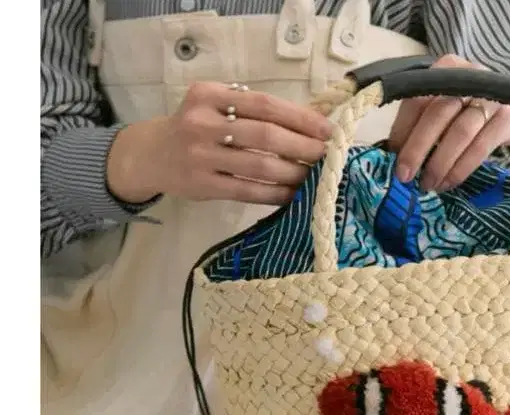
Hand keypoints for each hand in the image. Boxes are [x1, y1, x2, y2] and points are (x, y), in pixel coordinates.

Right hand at [106, 82, 333, 205]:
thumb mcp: (214, 106)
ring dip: (294, 173)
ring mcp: (201, 156)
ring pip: (260, 166)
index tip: (327, 130)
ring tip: (314, 176)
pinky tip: (292, 195)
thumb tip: (308, 124)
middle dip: (303, 147)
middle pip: (266, 136)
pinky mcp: (203, 185)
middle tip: (326, 156)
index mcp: (210, 95)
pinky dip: (275, 194)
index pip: (265, 104)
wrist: (152, 155)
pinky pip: (248, 191)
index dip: (300, 118)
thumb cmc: (196, 128)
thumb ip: (251, 111)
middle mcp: (203, 122)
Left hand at [389, 54, 509, 191]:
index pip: (417, 97)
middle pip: (437, 114)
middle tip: (404, 177)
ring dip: (439, 164)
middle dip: (417, 149)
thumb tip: (394, 153)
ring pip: (459, 133)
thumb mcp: (447, 109)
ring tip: (428, 185)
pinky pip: (480, 147)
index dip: (402, 128)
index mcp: (447, 68)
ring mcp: (492, 96)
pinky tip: (449, 183)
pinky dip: (461, 169)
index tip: (392, 155)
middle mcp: (471, 76)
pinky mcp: (509, 118)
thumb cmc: (472, 114)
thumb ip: (422, 121)